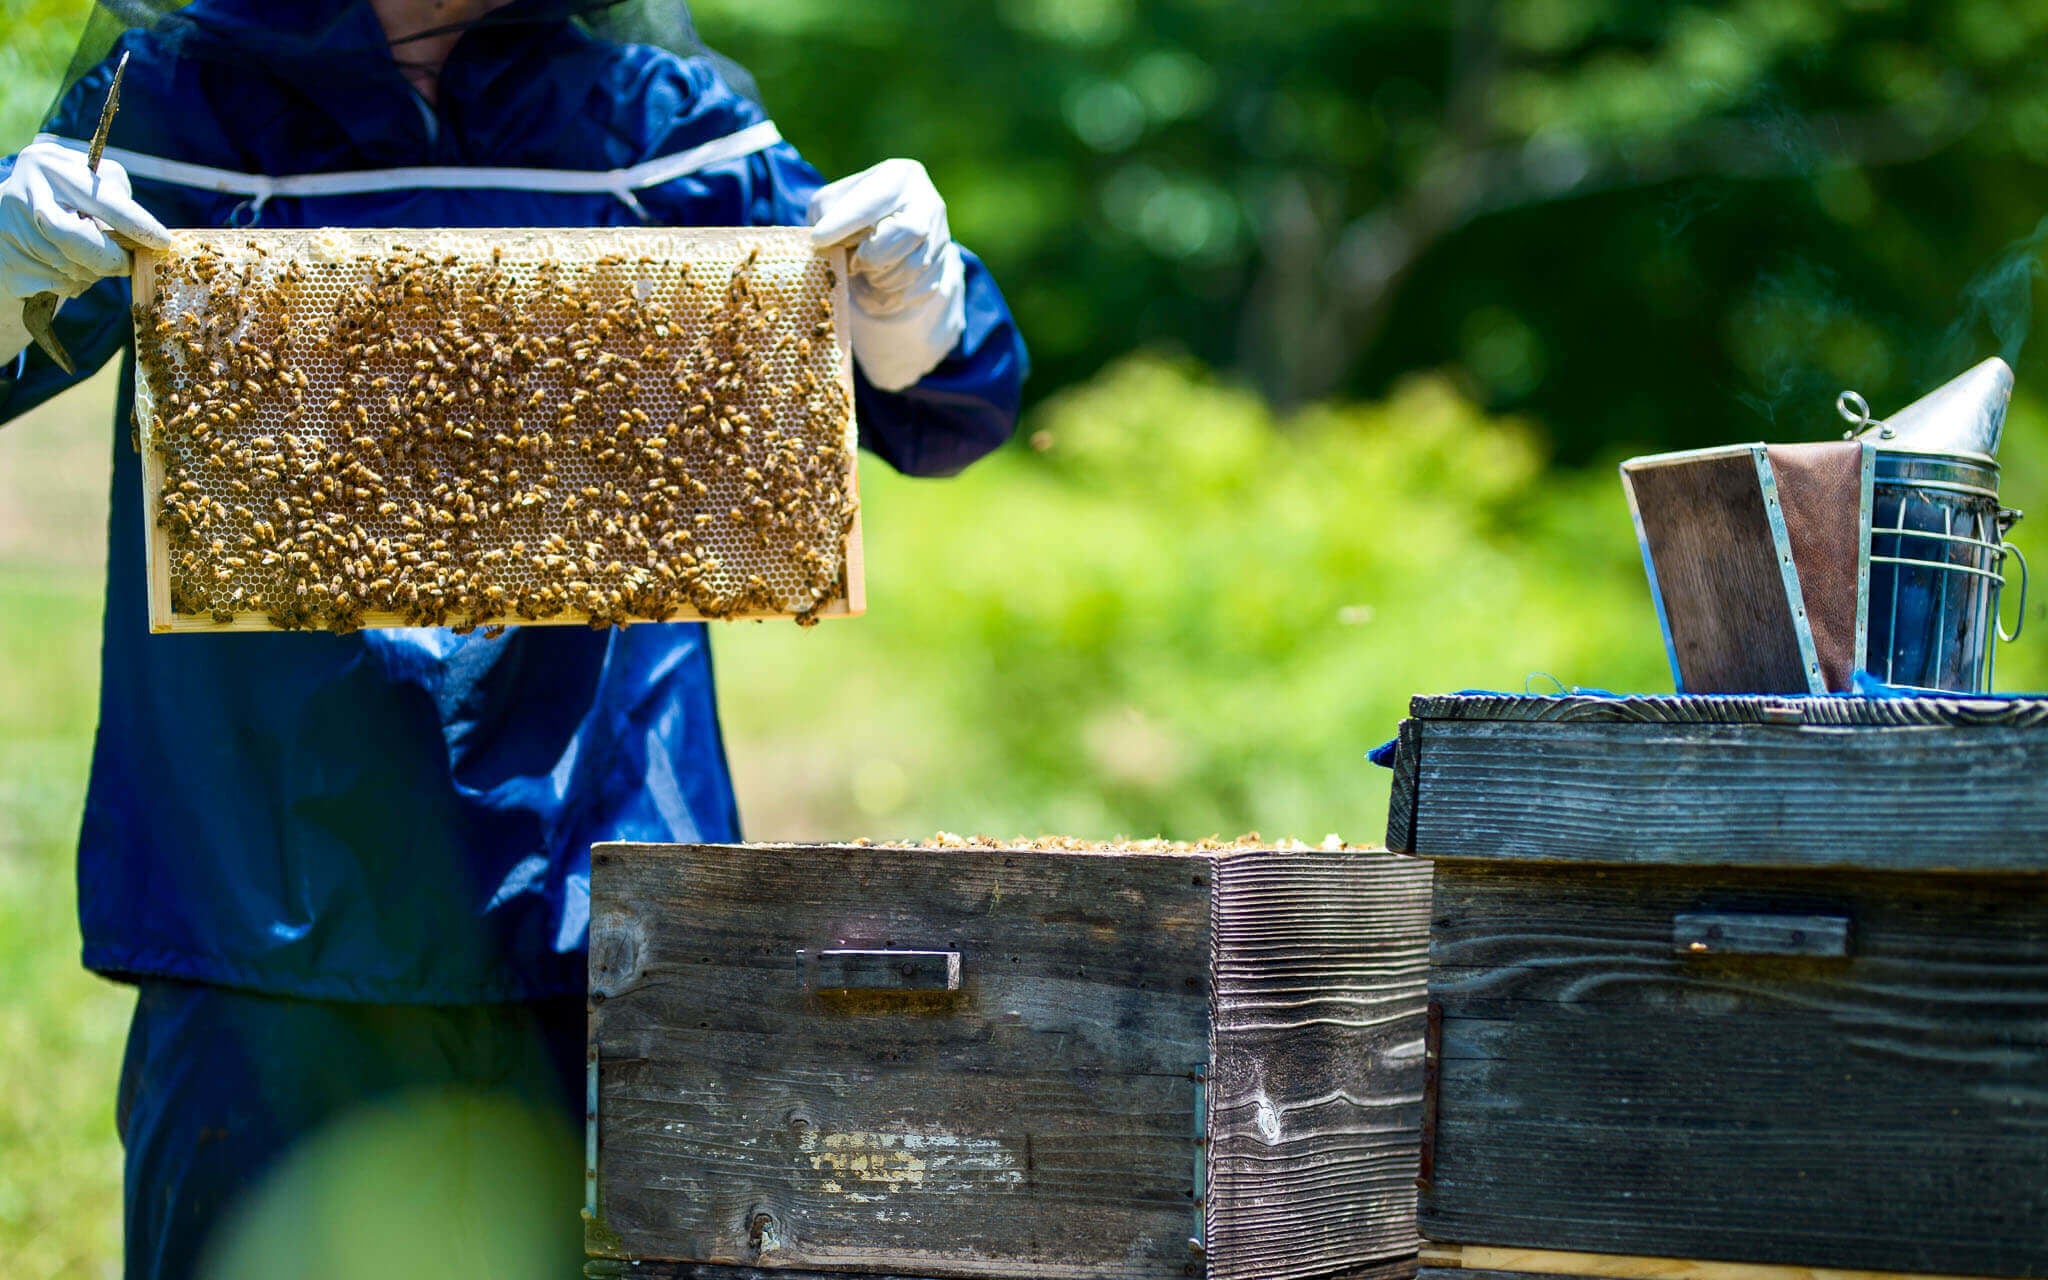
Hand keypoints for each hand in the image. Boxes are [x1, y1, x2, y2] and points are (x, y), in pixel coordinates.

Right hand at [1, 140, 171, 303]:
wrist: (7, 212)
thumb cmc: (65, 194)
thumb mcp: (88, 180)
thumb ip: (115, 198)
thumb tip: (146, 236)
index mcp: (48, 163)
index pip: (100, 197)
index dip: (135, 223)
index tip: (162, 240)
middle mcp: (23, 191)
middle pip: (76, 238)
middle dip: (110, 258)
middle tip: (129, 264)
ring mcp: (8, 226)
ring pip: (66, 266)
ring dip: (91, 272)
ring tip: (92, 262)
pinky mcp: (4, 258)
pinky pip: (52, 283)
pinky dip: (71, 284)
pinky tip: (69, 271)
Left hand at [808, 158, 966, 391]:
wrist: (886, 236)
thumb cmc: (850, 215)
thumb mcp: (831, 203)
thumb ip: (827, 215)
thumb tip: (827, 241)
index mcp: (900, 176)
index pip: (875, 200)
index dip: (846, 221)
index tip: (818, 239)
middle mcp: (928, 202)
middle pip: (908, 232)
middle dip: (873, 255)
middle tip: (852, 263)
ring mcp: (940, 236)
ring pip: (914, 266)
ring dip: (880, 278)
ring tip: (864, 273)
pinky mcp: (943, 267)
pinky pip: (919, 290)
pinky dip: (893, 296)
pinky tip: (877, 288)